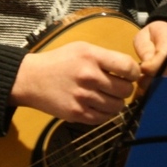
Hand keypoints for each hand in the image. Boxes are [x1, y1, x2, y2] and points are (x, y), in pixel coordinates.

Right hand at [10, 41, 140, 124]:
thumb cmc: (59, 61)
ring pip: (117, 106)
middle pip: (125, 89)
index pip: (128, 67)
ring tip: (107, 96)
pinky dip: (105, 113)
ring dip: (116, 102)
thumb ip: (106, 57)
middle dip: (125, 88)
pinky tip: (98, 105)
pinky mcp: (77, 113)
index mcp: (92, 57)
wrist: (31, 79)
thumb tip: (131, 70)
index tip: (131, 74)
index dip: (134, 73)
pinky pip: (103, 118)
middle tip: (118, 86)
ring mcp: (83, 97)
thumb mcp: (82, 48)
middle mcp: (89, 77)